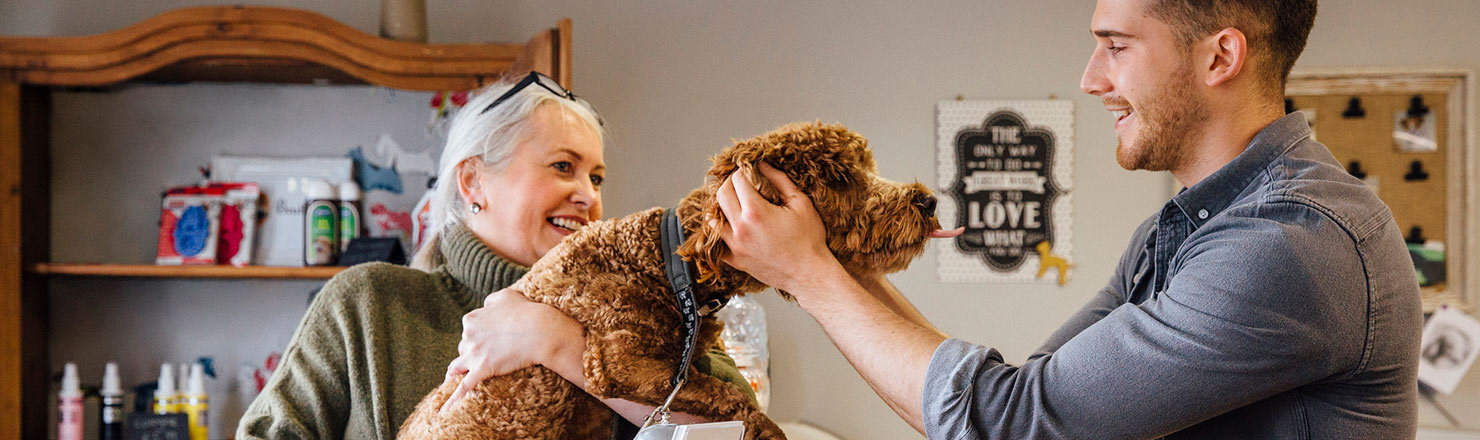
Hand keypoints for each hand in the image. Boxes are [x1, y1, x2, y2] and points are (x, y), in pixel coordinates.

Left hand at [439, 288, 584, 412]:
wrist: (540, 330)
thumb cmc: (526, 311)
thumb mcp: (506, 296)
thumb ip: (490, 301)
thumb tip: (485, 306)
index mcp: (471, 319)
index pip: (468, 330)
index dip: (479, 336)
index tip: (491, 338)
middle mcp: (468, 336)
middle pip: (464, 348)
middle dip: (473, 352)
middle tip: (490, 354)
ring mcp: (474, 354)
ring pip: (459, 365)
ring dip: (459, 371)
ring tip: (453, 380)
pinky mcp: (482, 369)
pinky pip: (464, 387)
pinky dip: (453, 399)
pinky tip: (445, 411)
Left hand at [712, 162, 845, 294]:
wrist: (810, 274)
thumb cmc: (810, 240)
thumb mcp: (800, 203)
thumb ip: (780, 180)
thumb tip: (763, 165)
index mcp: (756, 212)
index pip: (737, 180)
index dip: (743, 171)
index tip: (749, 170)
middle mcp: (741, 229)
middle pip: (721, 195)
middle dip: (729, 184)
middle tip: (741, 183)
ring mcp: (736, 247)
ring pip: (713, 219)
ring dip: (721, 206)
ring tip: (734, 203)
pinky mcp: (736, 261)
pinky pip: (718, 243)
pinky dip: (720, 232)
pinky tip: (731, 226)